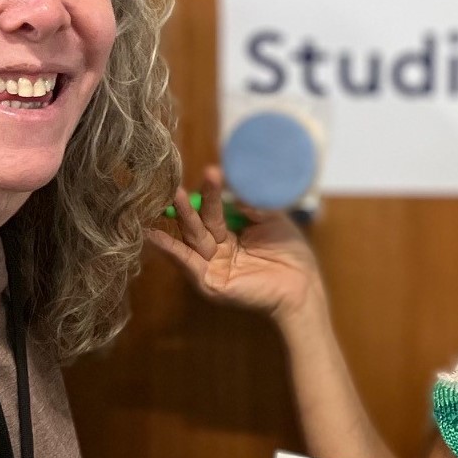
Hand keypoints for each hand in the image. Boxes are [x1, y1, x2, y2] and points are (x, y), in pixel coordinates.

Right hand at [148, 166, 325, 323]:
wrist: (303, 285)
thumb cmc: (291, 253)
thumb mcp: (271, 217)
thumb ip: (250, 202)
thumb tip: (230, 184)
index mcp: (229, 234)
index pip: (212, 210)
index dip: (210, 193)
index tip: (211, 171)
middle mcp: (216, 250)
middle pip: (198, 223)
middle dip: (190, 203)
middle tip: (179, 183)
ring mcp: (212, 267)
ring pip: (191, 238)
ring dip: (181, 217)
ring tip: (173, 196)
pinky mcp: (210, 283)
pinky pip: (189, 264)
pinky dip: (171, 250)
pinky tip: (154, 236)